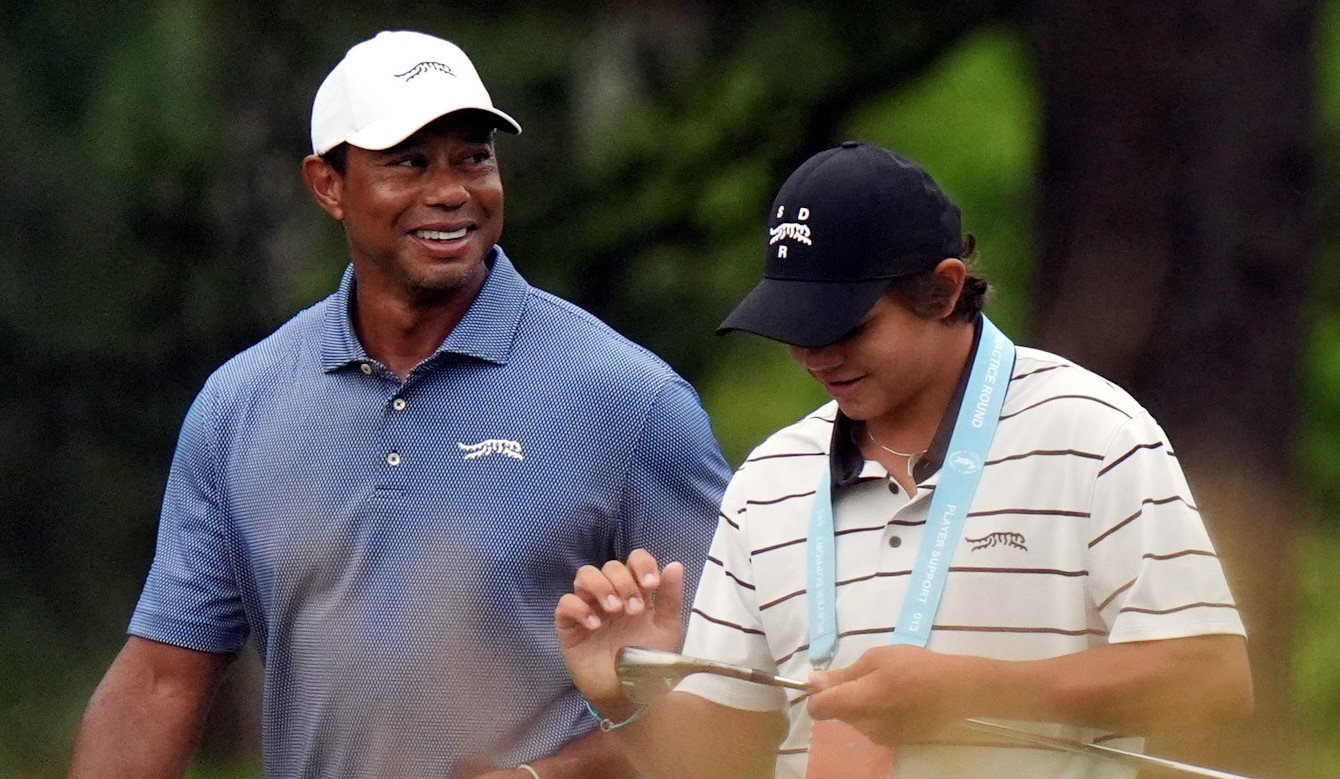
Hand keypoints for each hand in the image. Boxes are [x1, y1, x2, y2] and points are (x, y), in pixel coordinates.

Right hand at [554, 549, 686, 711]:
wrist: (631, 696)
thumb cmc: (650, 661)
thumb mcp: (667, 629)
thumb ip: (671, 598)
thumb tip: (675, 565)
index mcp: (636, 591)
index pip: (634, 560)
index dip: (642, 564)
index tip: (652, 585)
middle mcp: (612, 595)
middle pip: (610, 566)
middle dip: (624, 582)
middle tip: (634, 610)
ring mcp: (589, 608)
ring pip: (585, 575)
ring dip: (601, 587)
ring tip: (614, 610)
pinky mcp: (570, 627)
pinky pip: (566, 604)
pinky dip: (579, 609)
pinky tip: (595, 626)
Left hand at [806, 645, 974, 745]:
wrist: (956, 690)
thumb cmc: (916, 666)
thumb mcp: (877, 658)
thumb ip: (843, 674)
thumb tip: (812, 682)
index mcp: (861, 700)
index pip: (819, 708)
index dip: (817, 694)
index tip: (828, 681)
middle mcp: (867, 725)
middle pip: (837, 713)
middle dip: (844, 696)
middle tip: (869, 677)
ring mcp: (881, 738)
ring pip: (855, 720)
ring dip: (861, 705)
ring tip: (888, 687)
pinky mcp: (894, 743)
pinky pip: (872, 727)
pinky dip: (877, 714)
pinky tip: (898, 701)